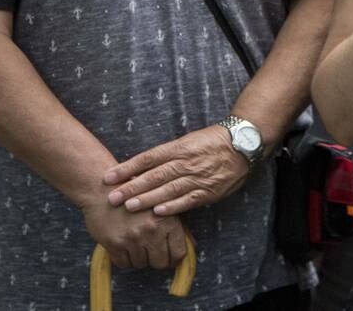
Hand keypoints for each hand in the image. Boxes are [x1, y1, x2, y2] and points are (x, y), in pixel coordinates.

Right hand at [82, 197, 187, 268]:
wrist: (102, 188)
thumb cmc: (135, 194)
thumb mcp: (161, 203)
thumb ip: (177, 223)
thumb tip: (190, 244)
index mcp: (167, 220)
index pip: (178, 253)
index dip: (174, 258)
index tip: (170, 257)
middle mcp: (151, 230)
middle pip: (161, 262)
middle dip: (157, 259)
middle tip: (152, 252)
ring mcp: (132, 238)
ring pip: (141, 264)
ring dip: (139, 257)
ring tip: (136, 242)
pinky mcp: (114, 243)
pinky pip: (123, 263)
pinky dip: (124, 258)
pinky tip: (124, 244)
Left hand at [103, 125, 249, 216]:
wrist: (243, 144)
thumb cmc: (213, 141)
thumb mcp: (189, 140)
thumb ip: (169, 154)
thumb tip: (143, 167)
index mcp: (179, 147)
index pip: (148, 158)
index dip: (127, 168)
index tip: (109, 177)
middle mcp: (186, 162)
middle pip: (154, 175)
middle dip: (132, 186)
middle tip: (112, 197)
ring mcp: (197, 177)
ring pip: (168, 189)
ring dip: (147, 199)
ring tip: (128, 206)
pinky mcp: (208, 191)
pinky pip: (187, 200)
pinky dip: (173, 207)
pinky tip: (157, 213)